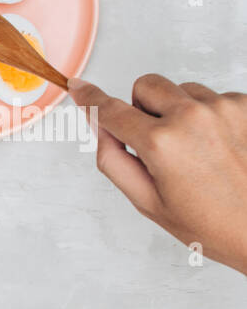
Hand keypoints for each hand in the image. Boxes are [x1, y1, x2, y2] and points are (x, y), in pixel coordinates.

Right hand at [69, 75, 246, 272]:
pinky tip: (217, 148)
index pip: (110, 110)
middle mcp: (192, 116)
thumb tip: (101, 127)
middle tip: (155, 143)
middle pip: (146, 86)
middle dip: (141, 108)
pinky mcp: (246, 105)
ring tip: (194, 151)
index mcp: (160, 143)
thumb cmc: (210, 223)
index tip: (79, 87)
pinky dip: (207, 117)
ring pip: (181, 91)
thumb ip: (113, 160)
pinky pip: (212, 98)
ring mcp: (223, 107)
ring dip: (178, 112)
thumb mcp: (146, 201)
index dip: (89, 99)